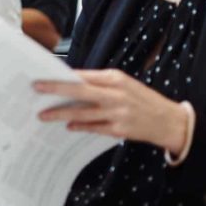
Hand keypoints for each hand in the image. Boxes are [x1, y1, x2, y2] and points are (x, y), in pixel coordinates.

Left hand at [36, 69, 189, 153]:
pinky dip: (79, 126)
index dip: (62, 76)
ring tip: (43, 115)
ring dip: (61, 114)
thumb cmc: (142, 99)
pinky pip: (93, 127)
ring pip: (83, 113)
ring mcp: (118, 113)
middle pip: (80, 91)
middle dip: (56, 89)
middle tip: (36, 89)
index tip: (43, 75)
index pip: (83, 76)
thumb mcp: (124, 84)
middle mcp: (116, 94)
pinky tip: (67, 126)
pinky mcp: (119, 129)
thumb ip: (99, 83)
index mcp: (115, 79)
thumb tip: (70, 82)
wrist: (169, 121)